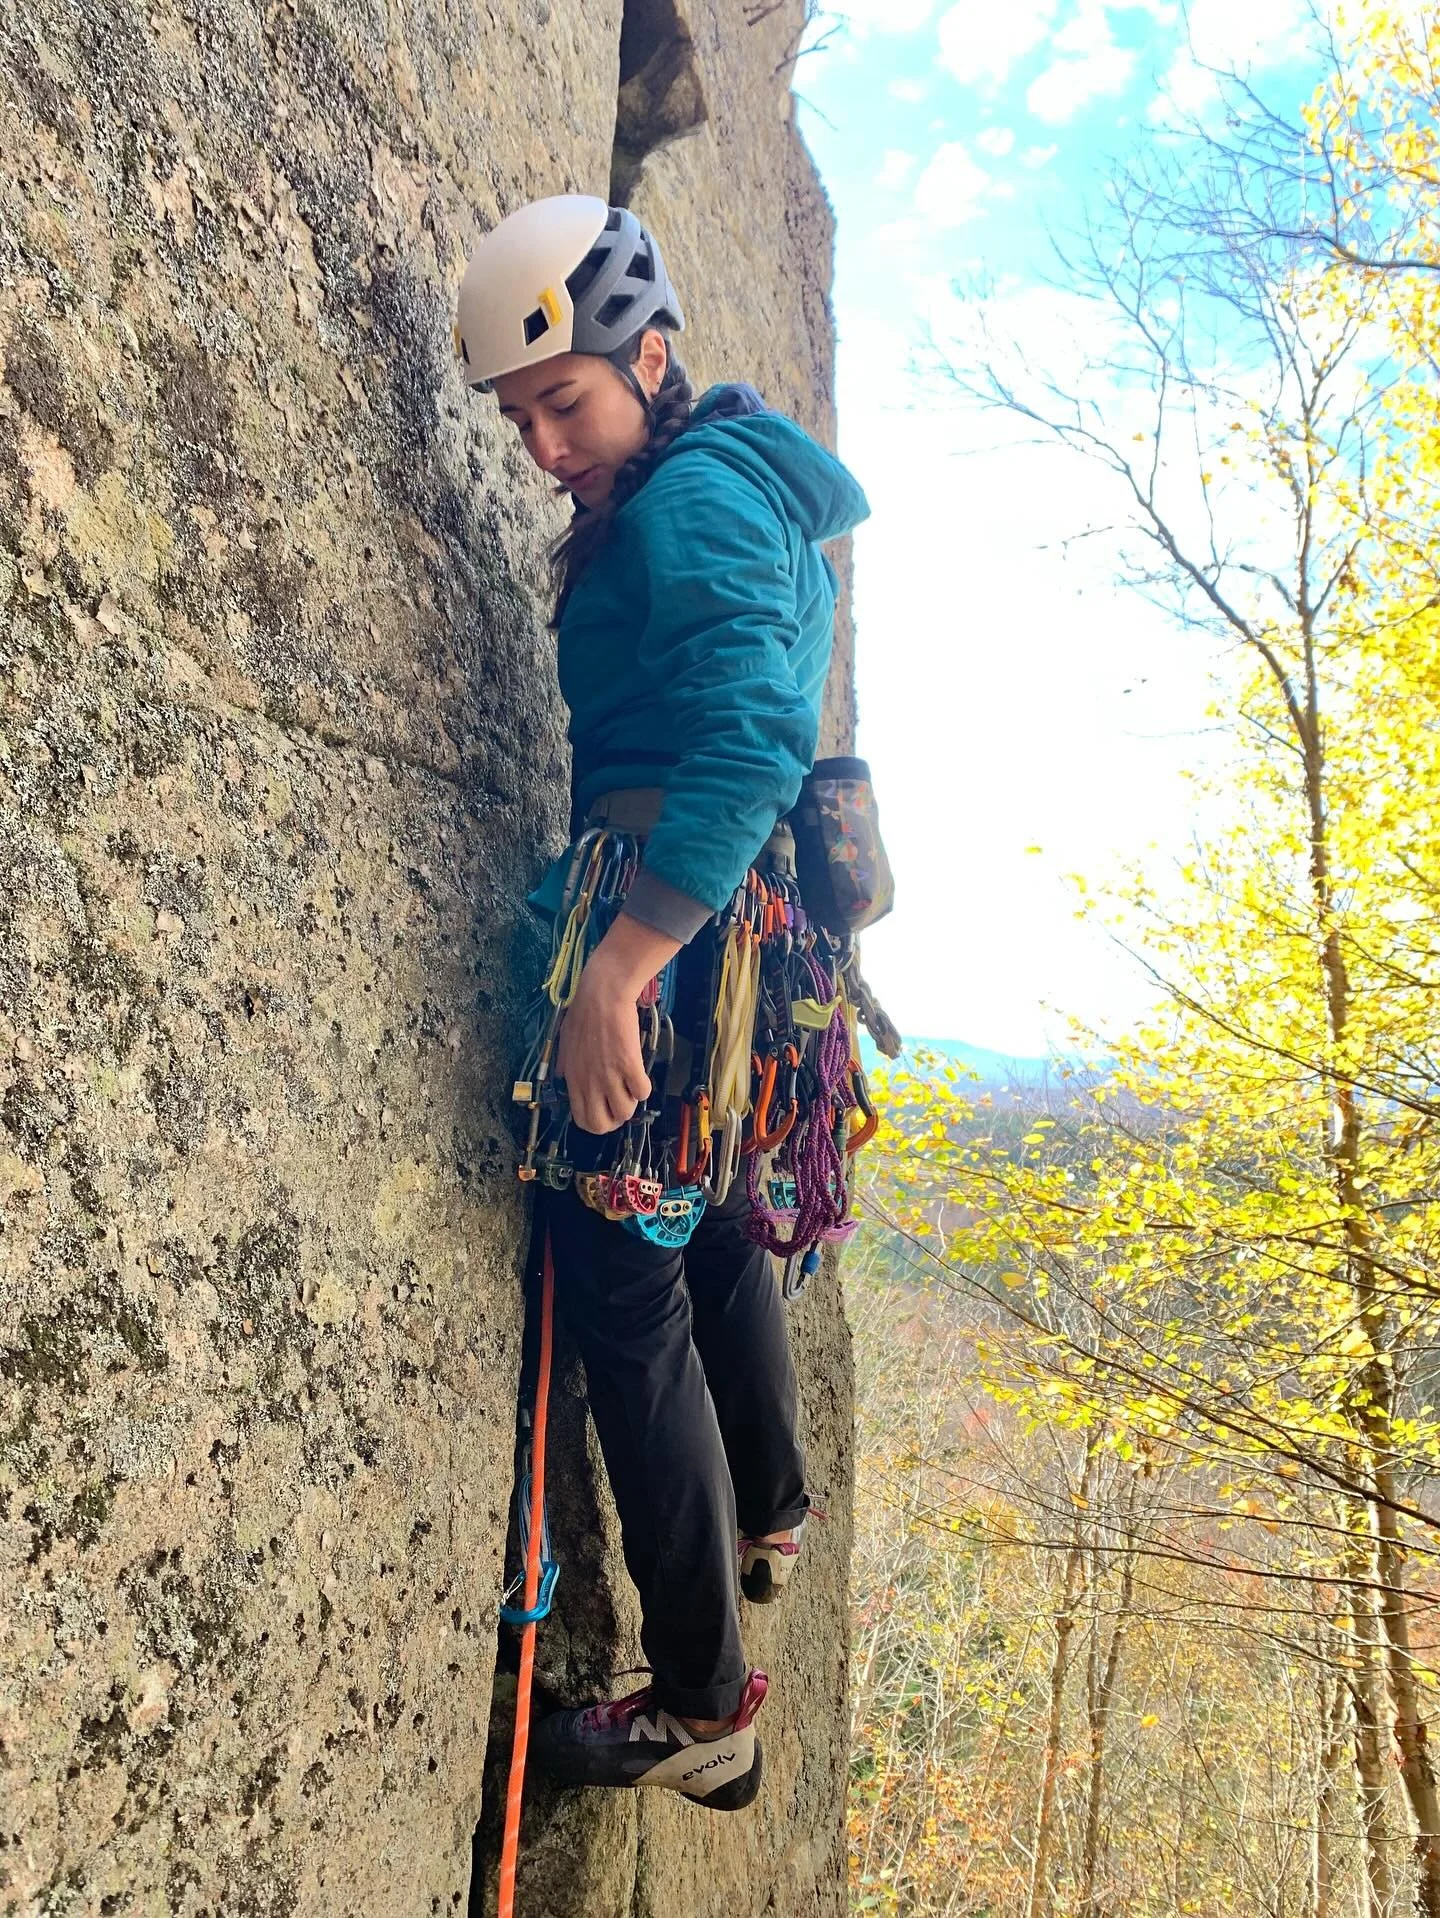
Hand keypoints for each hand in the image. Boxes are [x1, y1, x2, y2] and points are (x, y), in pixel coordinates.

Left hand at [556, 915, 679, 1133]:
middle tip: (621, 1103)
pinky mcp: (629, 1065)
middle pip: (603, 1124)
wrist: (602, 994)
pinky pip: (642, 1092)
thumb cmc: (582, 1014)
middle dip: (614, 1120)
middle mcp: (590, 1083)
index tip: (605, 1110)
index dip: (597, 1122)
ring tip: (631, 1084)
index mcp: (573, 1079)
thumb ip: (565, 1066)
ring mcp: (610, 1075)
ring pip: (626, 1111)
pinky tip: (640, 1073)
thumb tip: (563, 1078)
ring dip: (631, 1102)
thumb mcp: (565, 1044)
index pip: (582, 1120)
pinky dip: (644, 1087)